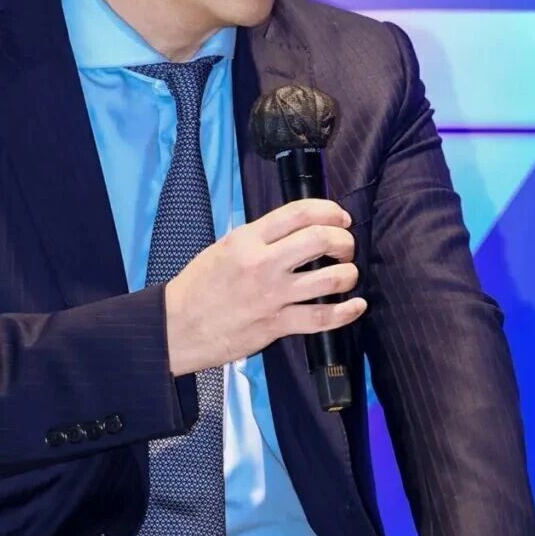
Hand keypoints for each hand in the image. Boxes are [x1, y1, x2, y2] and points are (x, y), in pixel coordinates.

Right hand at [164, 197, 366, 375]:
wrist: (178, 326)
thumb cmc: (200, 284)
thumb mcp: (225, 247)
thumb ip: (260, 237)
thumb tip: (297, 229)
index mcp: (248, 239)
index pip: (299, 213)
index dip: (328, 210)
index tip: (340, 216)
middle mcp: (263, 263)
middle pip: (320, 240)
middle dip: (344, 240)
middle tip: (345, 246)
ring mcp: (272, 296)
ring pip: (329, 279)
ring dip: (348, 274)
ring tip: (348, 274)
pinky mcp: (277, 325)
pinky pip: (322, 318)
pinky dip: (347, 311)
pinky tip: (356, 305)